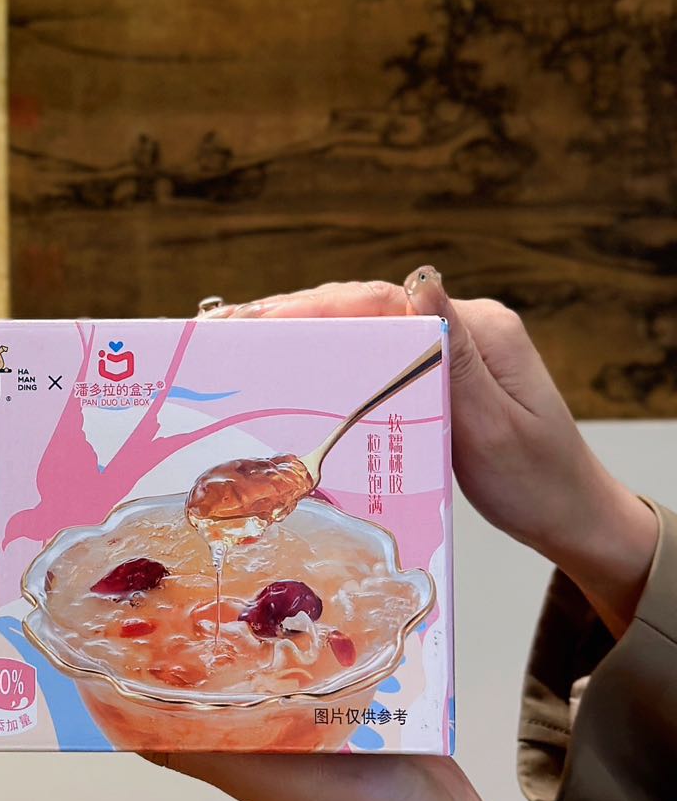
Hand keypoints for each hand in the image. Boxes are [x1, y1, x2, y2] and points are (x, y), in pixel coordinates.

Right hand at [205, 269, 657, 634]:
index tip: (261, 316)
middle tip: (227, 325)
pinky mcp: (441, 372)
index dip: (316, 306)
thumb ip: (455, 357)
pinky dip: (330, 355)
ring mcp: (452, 347)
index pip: (383, 302)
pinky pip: (375, 354)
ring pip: (365, 328)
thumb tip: (422, 282)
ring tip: (241, 337)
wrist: (574, 518)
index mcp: (480, 329)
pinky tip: (290, 364)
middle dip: (295, 314)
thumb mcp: (495, 428)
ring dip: (305, 331)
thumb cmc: (538, 484)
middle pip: (366, 307)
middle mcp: (464, 326)